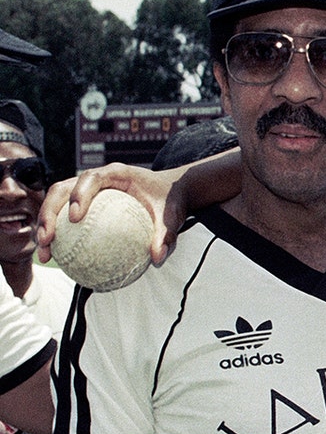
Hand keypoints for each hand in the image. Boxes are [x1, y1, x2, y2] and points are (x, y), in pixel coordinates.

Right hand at [36, 163, 182, 265]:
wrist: (169, 192)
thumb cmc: (169, 201)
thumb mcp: (172, 217)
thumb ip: (166, 235)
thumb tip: (157, 258)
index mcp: (116, 173)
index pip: (91, 178)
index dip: (79, 194)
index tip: (75, 218)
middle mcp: (97, 179)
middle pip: (62, 189)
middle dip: (49, 213)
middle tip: (47, 240)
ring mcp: (87, 190)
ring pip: (57, 203)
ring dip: (45, 226)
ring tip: (45, 254)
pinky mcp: (85, 203)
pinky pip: (66, 218)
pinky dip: (59, 236)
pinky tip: (58, 259)